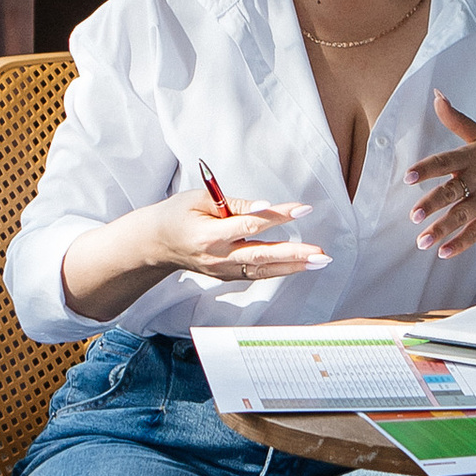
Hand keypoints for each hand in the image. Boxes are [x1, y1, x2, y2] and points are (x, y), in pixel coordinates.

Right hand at [154, 187, 328, 285]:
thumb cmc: (178, 215)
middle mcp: (217, 257)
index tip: (301, 209)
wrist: (156, 243)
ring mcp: (221, 271)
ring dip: (293, 267)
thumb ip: (233, 204)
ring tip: (318, 261)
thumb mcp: (200, 199)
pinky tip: (299, 265)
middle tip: (320, 252)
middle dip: (294, 254)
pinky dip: (278, 270)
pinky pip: (255, 275)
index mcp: (208, 235)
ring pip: (262, 271)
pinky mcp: (225, 276)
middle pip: (261, 256)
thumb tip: (265, 206)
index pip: (249, 224)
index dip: (276, 216)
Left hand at [408, 93, 475, 256]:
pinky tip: (445, 252)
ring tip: (422, 242)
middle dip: (432, 203)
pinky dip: (462, 242)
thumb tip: (436, 95)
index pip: (446, 161)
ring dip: (441, 229)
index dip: (427, 169)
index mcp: (474, 155)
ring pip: (463, 215)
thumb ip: (457, 120)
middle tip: (413, 215)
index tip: (409, 177)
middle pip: (453, 190)